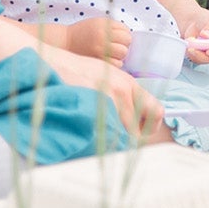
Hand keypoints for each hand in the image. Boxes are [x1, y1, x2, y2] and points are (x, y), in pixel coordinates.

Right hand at [40, 46, 167, 141]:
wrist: (51, 65)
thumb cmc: (77, 70)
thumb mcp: (109, 74)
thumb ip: (125, 93)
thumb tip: (139, 114)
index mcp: (129, 85)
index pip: (157, 111)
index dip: (152, 127)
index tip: (145, 133)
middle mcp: (121, 95)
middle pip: (137, 133)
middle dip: (130, 141)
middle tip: (120, 142)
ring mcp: (104, 104)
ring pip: (119, 138)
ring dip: (112, 142)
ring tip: (100, 137)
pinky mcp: (88, 113)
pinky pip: (100, 137)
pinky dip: (96, 141)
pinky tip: (87, 134)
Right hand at [67, 17, 132, 66]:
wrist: (65, 42)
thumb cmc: (83, 32)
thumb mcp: (97, 23)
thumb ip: (113, 27)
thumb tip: (129, 36)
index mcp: (104, 25)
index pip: (126, 30)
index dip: (124, 34)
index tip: (119, 37)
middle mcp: (103, 36)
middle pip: (127, 41)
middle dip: (124, 44)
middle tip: (116, 46)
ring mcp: (100, 49)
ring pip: (123, 53)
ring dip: (120, 54)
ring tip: (112, 53)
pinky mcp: (98, 61)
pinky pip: (117, 64)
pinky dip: (116, 63)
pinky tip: (109, 60)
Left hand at [180, 10, 208, 62]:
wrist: (197, 23)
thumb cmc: (208, 20)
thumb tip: (205, 35)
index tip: (208, 51)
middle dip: (202, 55)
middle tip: (192, 49)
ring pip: (204, 60)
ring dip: (195, 54)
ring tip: (189, 43)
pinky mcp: (202, 57)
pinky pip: (196, 60)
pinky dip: (191, 54)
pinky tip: (189, 45)